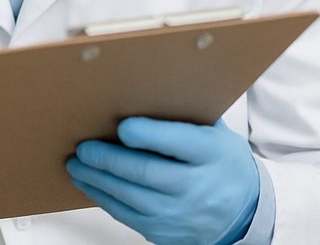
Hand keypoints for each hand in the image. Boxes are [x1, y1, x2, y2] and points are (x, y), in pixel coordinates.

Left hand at [66, 117, 259, 244]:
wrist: (243, 211)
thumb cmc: (220, 162)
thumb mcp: (215, 133)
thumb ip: (184, 114)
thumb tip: (141, 89)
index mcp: (211, 153)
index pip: (177, 143)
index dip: (147, 135)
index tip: (122, 126)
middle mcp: (197, 186)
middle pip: (145, 172)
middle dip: (108, 159)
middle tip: (83, 147)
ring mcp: (180, 213)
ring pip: (129, 196)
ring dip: (96, 179)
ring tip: (76, 163)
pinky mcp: (164, 231)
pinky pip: (125, 214)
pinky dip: (102, 197)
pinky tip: (88, 182)